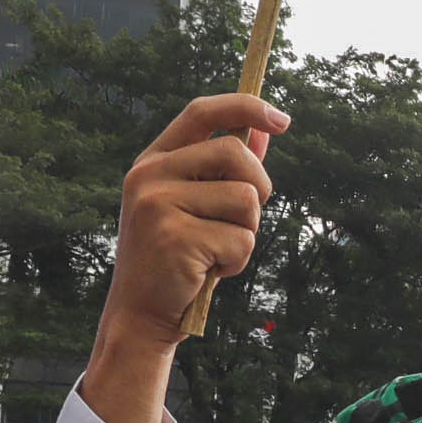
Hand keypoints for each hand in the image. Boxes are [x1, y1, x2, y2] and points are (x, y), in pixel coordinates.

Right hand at [82, 93, 287, 422]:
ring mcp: (158, 205)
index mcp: (153, 160)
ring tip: (214, 251)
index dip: (246, 107)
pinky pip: (242, 240)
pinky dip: (238, 261)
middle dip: (258, 188)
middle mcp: (150, 175)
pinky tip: (208, 272)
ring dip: (246, 232)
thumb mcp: (193, 206)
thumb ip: (223, 170)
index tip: (282, 120)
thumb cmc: (175, 258)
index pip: (202, 112)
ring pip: (246, 200)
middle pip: (236, 153)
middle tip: (242, 220)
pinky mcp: (175, 238)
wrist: (140, 315)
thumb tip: (264, 132)